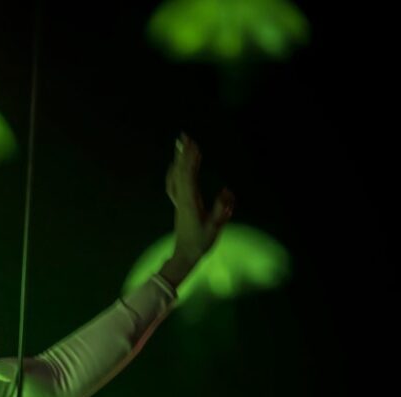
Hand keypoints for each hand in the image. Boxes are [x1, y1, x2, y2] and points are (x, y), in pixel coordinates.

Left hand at [165, 132, 234, 267]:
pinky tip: (176, 165)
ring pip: (175, 176)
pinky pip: (173, 184)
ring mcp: (178, 202)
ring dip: (179, 160)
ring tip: (181, 145)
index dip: (190, 160)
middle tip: (184, 136)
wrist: (185, 255)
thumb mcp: (215, 227)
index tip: (194, 146)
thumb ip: (221, 209)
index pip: (188, 176)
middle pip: (180, 172)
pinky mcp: (178, 205)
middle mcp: (181, 199)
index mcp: (189, 202)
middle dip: (183, 154)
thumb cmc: (201, 242)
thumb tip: (227, 191)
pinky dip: (174, 172)